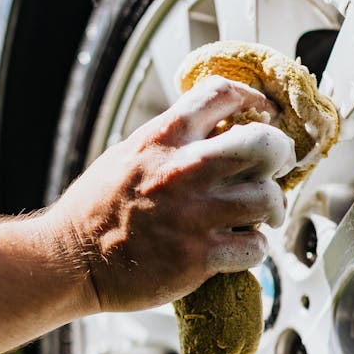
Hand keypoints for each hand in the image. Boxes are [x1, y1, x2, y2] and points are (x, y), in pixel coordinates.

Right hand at [46, 75, 295, 312]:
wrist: (72, 259)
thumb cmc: (98, 208)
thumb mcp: (129, 153)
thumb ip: (172, 140)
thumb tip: (218, 127)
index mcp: (163, 138)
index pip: (222, 94)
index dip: (252, 99)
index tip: (263, 112)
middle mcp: (181, 171)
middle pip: (263, 144)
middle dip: (281, 154)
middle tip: (279, 168)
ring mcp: (193, 215)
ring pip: (268, 198)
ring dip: (274, 208)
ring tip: (265, 216)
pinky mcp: (198, 257)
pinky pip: (255, 247)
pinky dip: (256, 248)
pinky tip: (242, 247)